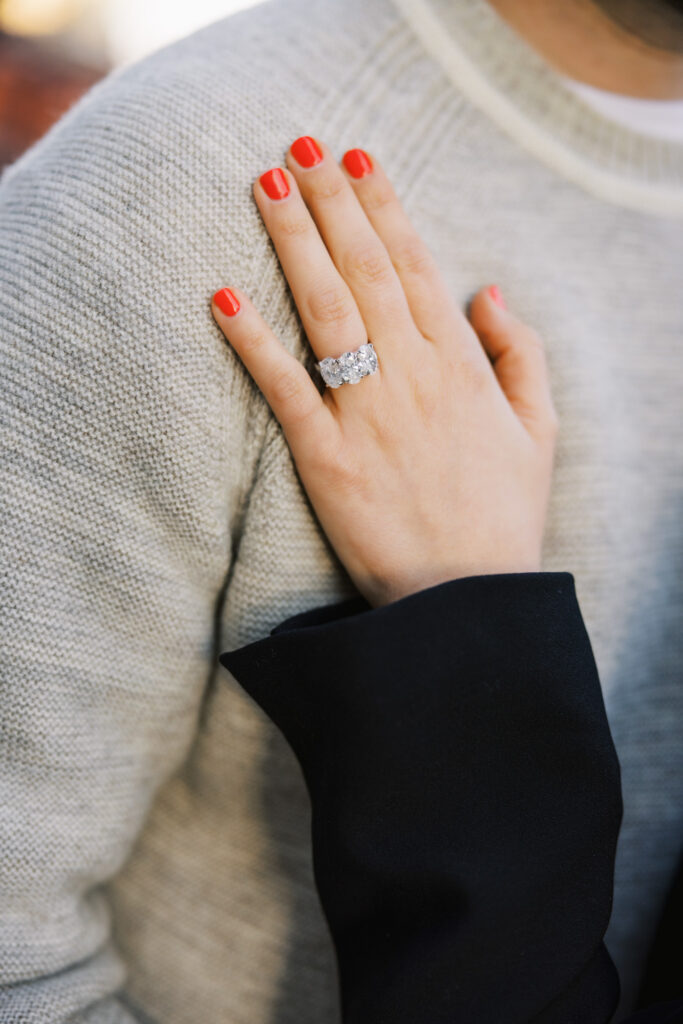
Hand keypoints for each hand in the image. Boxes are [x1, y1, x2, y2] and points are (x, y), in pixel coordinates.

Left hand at [211, 137, 557, 607]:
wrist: (466, 600)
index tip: (360, 161)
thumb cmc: (503, 515)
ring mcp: (366, 415)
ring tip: (265, 186)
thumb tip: (487, 289)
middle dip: (331, 204)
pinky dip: (254, 342)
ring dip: (294, 244)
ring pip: (326, 312)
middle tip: (300, 147)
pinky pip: (285, 389)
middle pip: (365, 273)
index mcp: (461, 367)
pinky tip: (225, 297)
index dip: (385, 210)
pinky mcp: (326, 459)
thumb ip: (519, 354)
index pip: (417, 268)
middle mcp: (412, 377)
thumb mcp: (540, 431)